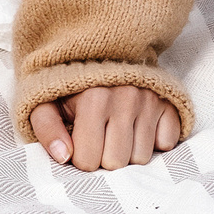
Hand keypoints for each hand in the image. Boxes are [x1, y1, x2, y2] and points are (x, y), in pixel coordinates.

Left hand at [28, 85, 181, 170]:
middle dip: (102, 157)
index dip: (79, 157)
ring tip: (115, 131)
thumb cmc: (69, 84)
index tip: (77, 140)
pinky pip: (166, 143)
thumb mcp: (45, 100)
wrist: (99, 50)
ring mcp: (150, 101)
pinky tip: (137, 127)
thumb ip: (46, 129)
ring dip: (127, 152)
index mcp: (93, 100)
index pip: (87, 160)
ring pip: (141, 157)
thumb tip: (63, 157)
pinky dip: (153, 142)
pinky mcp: (168, 103)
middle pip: (116, 163)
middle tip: (96, 136)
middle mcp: (126, 99)